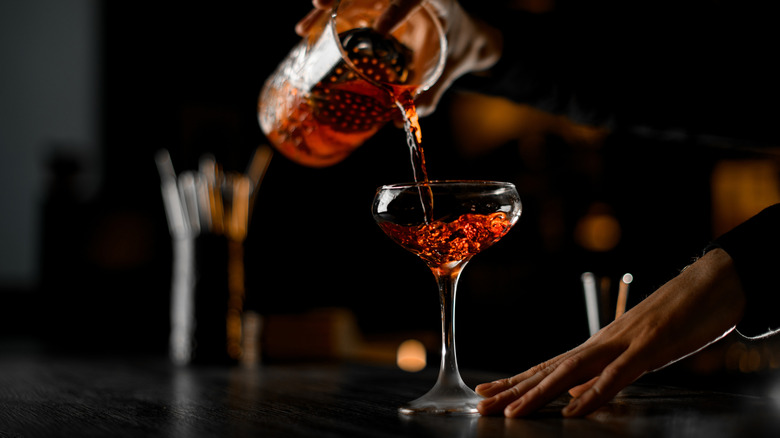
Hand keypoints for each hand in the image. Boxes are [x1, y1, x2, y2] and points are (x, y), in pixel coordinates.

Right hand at [295, 0, 501, 115]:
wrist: (467, 33)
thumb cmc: (460, 47)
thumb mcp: (450, 68)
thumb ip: (429, 93)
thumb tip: (398, 121)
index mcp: (437, 1)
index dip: (399, 8)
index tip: (381, 29)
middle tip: (316, 5)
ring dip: (328, 5)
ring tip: (304, 27)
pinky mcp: (379, 0)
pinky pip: (352, 1)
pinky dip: (330, 13)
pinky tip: (309, 28)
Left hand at [476, 248, 745, 416]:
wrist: (712, 284)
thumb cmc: (679, 318)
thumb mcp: (641, 351)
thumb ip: (612, 370)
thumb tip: (583, 391)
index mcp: (600, 347)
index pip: (550, 367)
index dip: (518, 381)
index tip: (488, 393)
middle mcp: (603, 344)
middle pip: (551, 370)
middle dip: (515, 390)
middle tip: (482, 406)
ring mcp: (624, 344)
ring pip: (573, 372)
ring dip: (541, 393)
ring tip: (513, 412)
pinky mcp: (650, 347)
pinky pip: (617, 375)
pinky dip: (594, 393)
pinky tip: (573, 409)